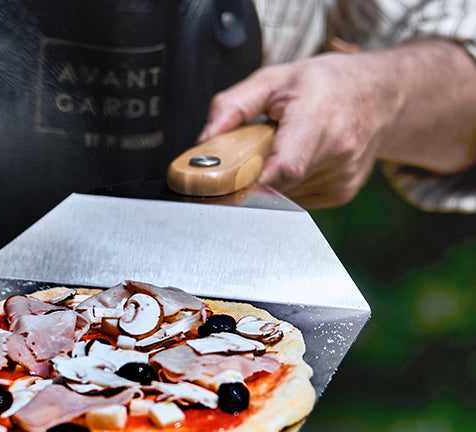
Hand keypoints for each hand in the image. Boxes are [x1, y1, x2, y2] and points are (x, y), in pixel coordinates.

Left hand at [199, 52, 396, 207]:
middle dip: (255, 174)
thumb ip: (234, 105)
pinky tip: (299, 162)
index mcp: (319, 116)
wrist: (380, 94)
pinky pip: (298, 200)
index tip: (231, 183)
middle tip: (253, 154)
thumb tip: (205, 139)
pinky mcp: (342, 193)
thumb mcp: (275, 78)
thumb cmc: (325, 84)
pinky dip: (288, 186)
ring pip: (285, 195)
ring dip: (272, 180)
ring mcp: (342, 176)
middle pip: (277, 183)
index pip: (285, 166)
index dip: (254, 181)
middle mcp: (338, 149)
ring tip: (283, 151)